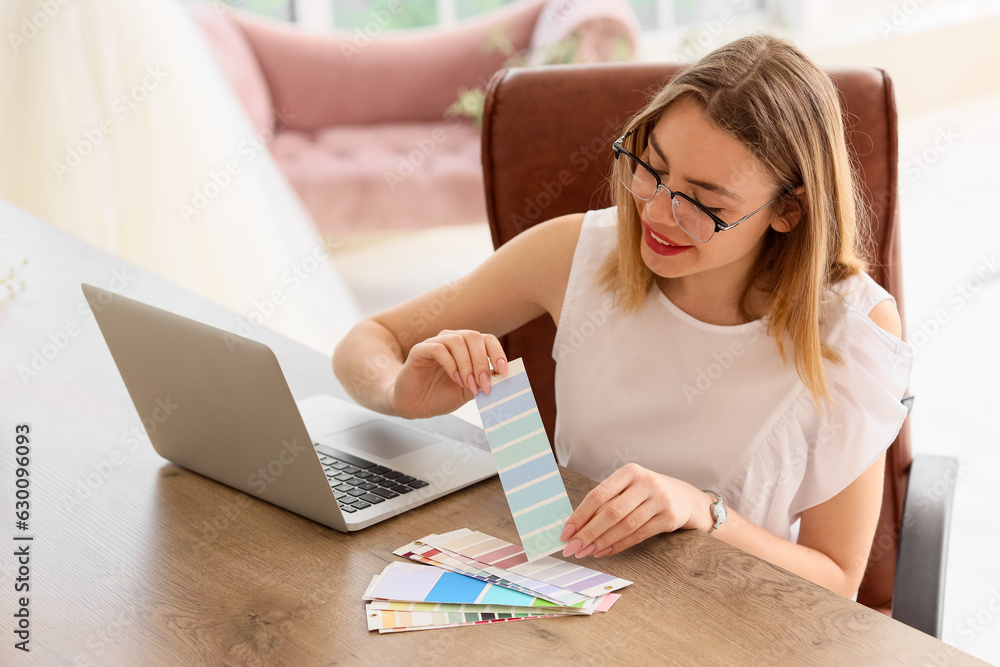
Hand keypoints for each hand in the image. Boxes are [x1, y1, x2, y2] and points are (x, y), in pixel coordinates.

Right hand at [389, 329, 508, 418]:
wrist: (415, 405)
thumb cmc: (441, 395)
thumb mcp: (468, 391)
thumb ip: (484, 383)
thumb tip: (503, 379)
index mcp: (467, 347)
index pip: (487, 340)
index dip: (498, 353)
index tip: (504, 371)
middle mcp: (452, 340)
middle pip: (474, 337)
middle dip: (482, 362)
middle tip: (484, 384)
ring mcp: (435, 343)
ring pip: (457, 341)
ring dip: (467, 364)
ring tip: (468, 385)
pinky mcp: (420, 350)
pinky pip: (438, 348)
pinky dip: (450, 363)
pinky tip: (454, 378)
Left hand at [560, 463, 713, 558]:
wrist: (688, 499)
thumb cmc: (649, 494)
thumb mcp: (630, 488)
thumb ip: (608, 502)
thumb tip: (577, 525)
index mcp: (629, 472)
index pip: (598, 494)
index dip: (580, 515)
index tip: (566, 532)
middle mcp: (645, 483)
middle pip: (610, 512)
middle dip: (588, 532)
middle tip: (573, 548)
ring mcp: (659, 499)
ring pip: (624, 525)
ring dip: (602, 541)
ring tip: (587, 552)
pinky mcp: (669, 517)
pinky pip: (639, 535)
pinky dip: (619, 545)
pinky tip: (605, 551)